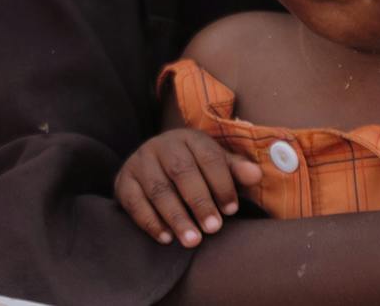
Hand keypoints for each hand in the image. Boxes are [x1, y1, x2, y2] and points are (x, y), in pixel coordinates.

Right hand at [113, 128, 256, 246]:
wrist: (152, 164)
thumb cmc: (193, 168)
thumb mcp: (216, 164)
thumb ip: (236, 170)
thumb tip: (256, 175)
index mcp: (188, 139)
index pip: (208, 158)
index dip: (221, 184)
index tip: (232, 210)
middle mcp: (160, 146)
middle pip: (181, 172)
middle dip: (199, 202)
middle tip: (213, 229)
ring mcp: (139, 162)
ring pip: (157, 189)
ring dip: (176, 217)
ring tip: (192, 240)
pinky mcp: (123, 181)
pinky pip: (134, 202)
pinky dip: (150, 222)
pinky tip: (166, 238)